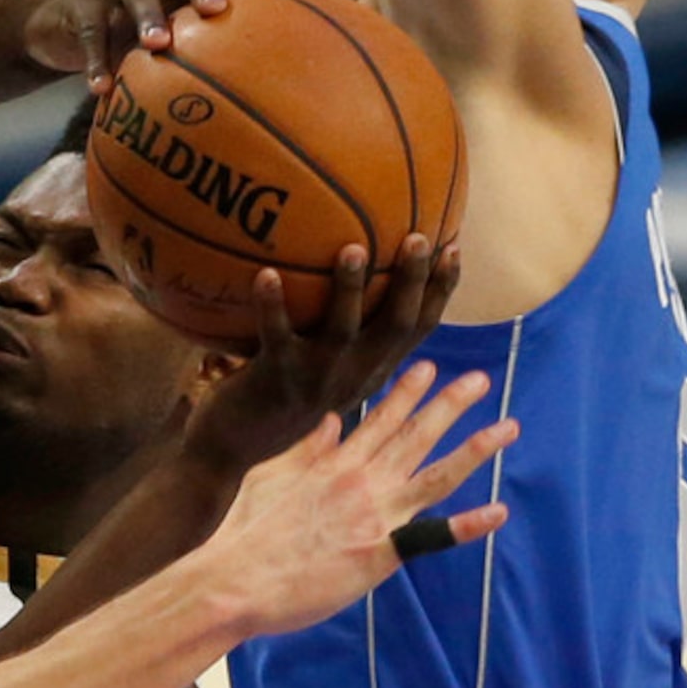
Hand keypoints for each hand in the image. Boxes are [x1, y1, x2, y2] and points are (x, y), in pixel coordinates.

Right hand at [23, 0, 270, 94]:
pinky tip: (101, 89)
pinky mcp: (83, 5)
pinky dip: (97, 60)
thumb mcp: (166, 39)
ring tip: (157, 45)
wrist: (59, 25)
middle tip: (214, 9)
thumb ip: (202, 55)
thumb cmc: (129, 38)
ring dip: (150, 17)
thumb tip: (255, 104)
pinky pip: (93, 32)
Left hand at [183, 236, 460, 475]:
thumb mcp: (319, 371)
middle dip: (411, 282)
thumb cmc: (273, 399)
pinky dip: (271, 304)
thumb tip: (347, 273)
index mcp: (368, 371)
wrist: (232, 450)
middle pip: (395, 325)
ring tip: (352, 247)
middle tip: (418, 238)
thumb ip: (338, 338)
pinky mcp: (275, 377)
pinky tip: (265, 273)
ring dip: (349, 289)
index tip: (454, 246)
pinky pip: (276, 334)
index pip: (417, 328)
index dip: (440, 290)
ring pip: (342, 330)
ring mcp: (315, 377)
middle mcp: (351, 375)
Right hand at [200, 358, 515, 641]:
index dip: (406, 392)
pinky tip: (498, 512)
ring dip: (474, 450)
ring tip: (507, 428)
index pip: (377, 418)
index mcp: (332, 463)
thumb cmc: (243, 532)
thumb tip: (330, 422)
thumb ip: (305, 450)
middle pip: (414, 436)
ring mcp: (374, 517)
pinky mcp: (379, 554)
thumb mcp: (269, 476)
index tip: (428, 367)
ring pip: (435, 475)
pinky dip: (465, 526)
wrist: (234, 579)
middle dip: (450, 404)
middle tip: (480, 380)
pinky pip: (430, 538)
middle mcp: (360, 482)